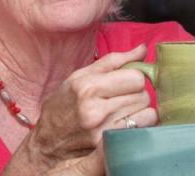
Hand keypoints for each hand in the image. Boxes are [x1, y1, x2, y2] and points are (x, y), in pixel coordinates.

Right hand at [4, 45, 157, 174]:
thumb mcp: (81, 76)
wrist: (47, 142)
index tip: (126, 81)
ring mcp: (102, 131)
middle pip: (143, 95)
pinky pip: (142, 130)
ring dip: (140, 110)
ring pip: (147, 113)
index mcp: (88, 87)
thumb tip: (142, 49)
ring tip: (124, 110)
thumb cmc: (64, 105)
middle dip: (137, 94)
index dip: (134, 77)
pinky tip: (126, 123)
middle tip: (123, 97)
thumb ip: (114, 61)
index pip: (136, 77)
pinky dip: (139, 125)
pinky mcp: (109, 146)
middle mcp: (95, 110)